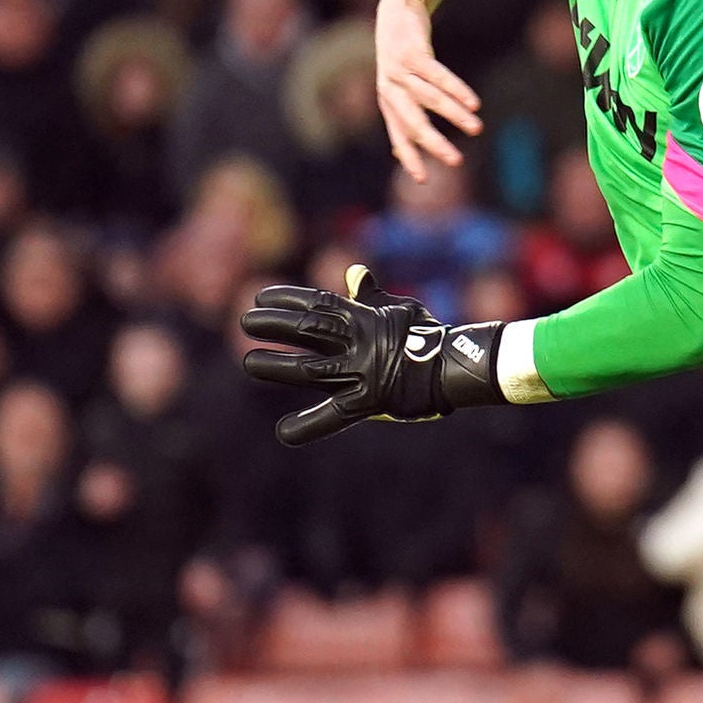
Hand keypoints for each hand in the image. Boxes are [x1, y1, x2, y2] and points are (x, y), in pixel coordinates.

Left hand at [238, 266, 507, 445]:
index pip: (317, 302)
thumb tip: (353, 270)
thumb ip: (371, 295)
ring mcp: (362, 372)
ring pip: (309, 368)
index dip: (287, 298)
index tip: (262, 297)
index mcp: (363, 317)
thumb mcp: (399, 308)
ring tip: (248, 363)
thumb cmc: (428, 336)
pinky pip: (335, 416)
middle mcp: (358, 342)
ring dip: (276, 366)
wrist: (456, 367)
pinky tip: (284, 433)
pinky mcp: (369, 401)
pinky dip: (309, 425)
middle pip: (307, 330)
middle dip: (275, 325)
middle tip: (246, 322)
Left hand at [373, 0, 483, 182]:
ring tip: (477, 128)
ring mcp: (400, 70)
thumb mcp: (399, 83)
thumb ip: (405, 111)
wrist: (398, 6)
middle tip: (456, 161)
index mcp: (388, 101)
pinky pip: (438, 76)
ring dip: (454, 116)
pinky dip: (456, 90)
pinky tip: (473, 103)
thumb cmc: (403, 53)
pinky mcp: (413, 53)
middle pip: (413, 123)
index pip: (399, 136)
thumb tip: (404, 148)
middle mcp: (390, 89)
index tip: (423, 180)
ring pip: (430, 100)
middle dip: (434, 144)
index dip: (409, 157)